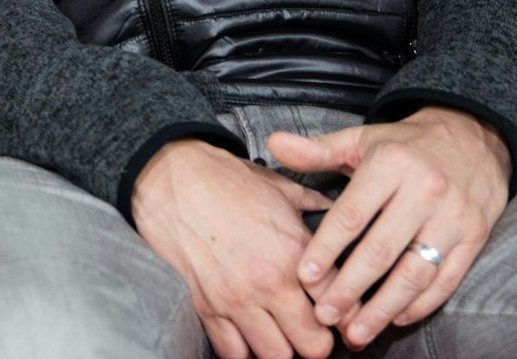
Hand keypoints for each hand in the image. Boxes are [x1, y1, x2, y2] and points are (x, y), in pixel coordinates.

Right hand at [132, 138, 335, 358]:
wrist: (170, 176)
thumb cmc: (223, 178)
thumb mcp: (279, 187)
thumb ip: (314, 207)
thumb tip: (335, 217)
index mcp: (295, 252)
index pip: (342, 307)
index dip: (346, 314)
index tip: (339, 315)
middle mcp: (270, 282)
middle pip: (314, 347)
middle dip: (316, 341)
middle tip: (310, 329)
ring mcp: (236, 299)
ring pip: (276, 356)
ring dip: (281, 347)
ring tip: (279, 333)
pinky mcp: (206, 306)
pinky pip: (233, 353)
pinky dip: (243, 350)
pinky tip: (247, 336)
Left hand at [267, 106, 509, 349]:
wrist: (472, 138)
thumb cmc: (403, 145)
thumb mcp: (360, 139)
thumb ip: (317, 150)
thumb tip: (273, 144)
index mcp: (390, 165)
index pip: (352, 214)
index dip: (327, 248)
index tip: (305, 277)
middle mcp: (424, 191)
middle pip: (381, 250)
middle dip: (350, 288)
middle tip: (325, 315)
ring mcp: (454, 217)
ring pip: (415, 272)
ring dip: (384, 308)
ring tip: (358, 332)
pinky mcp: (475, 237)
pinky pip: (447, 278)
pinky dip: (422, 303)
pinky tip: (397, 318)